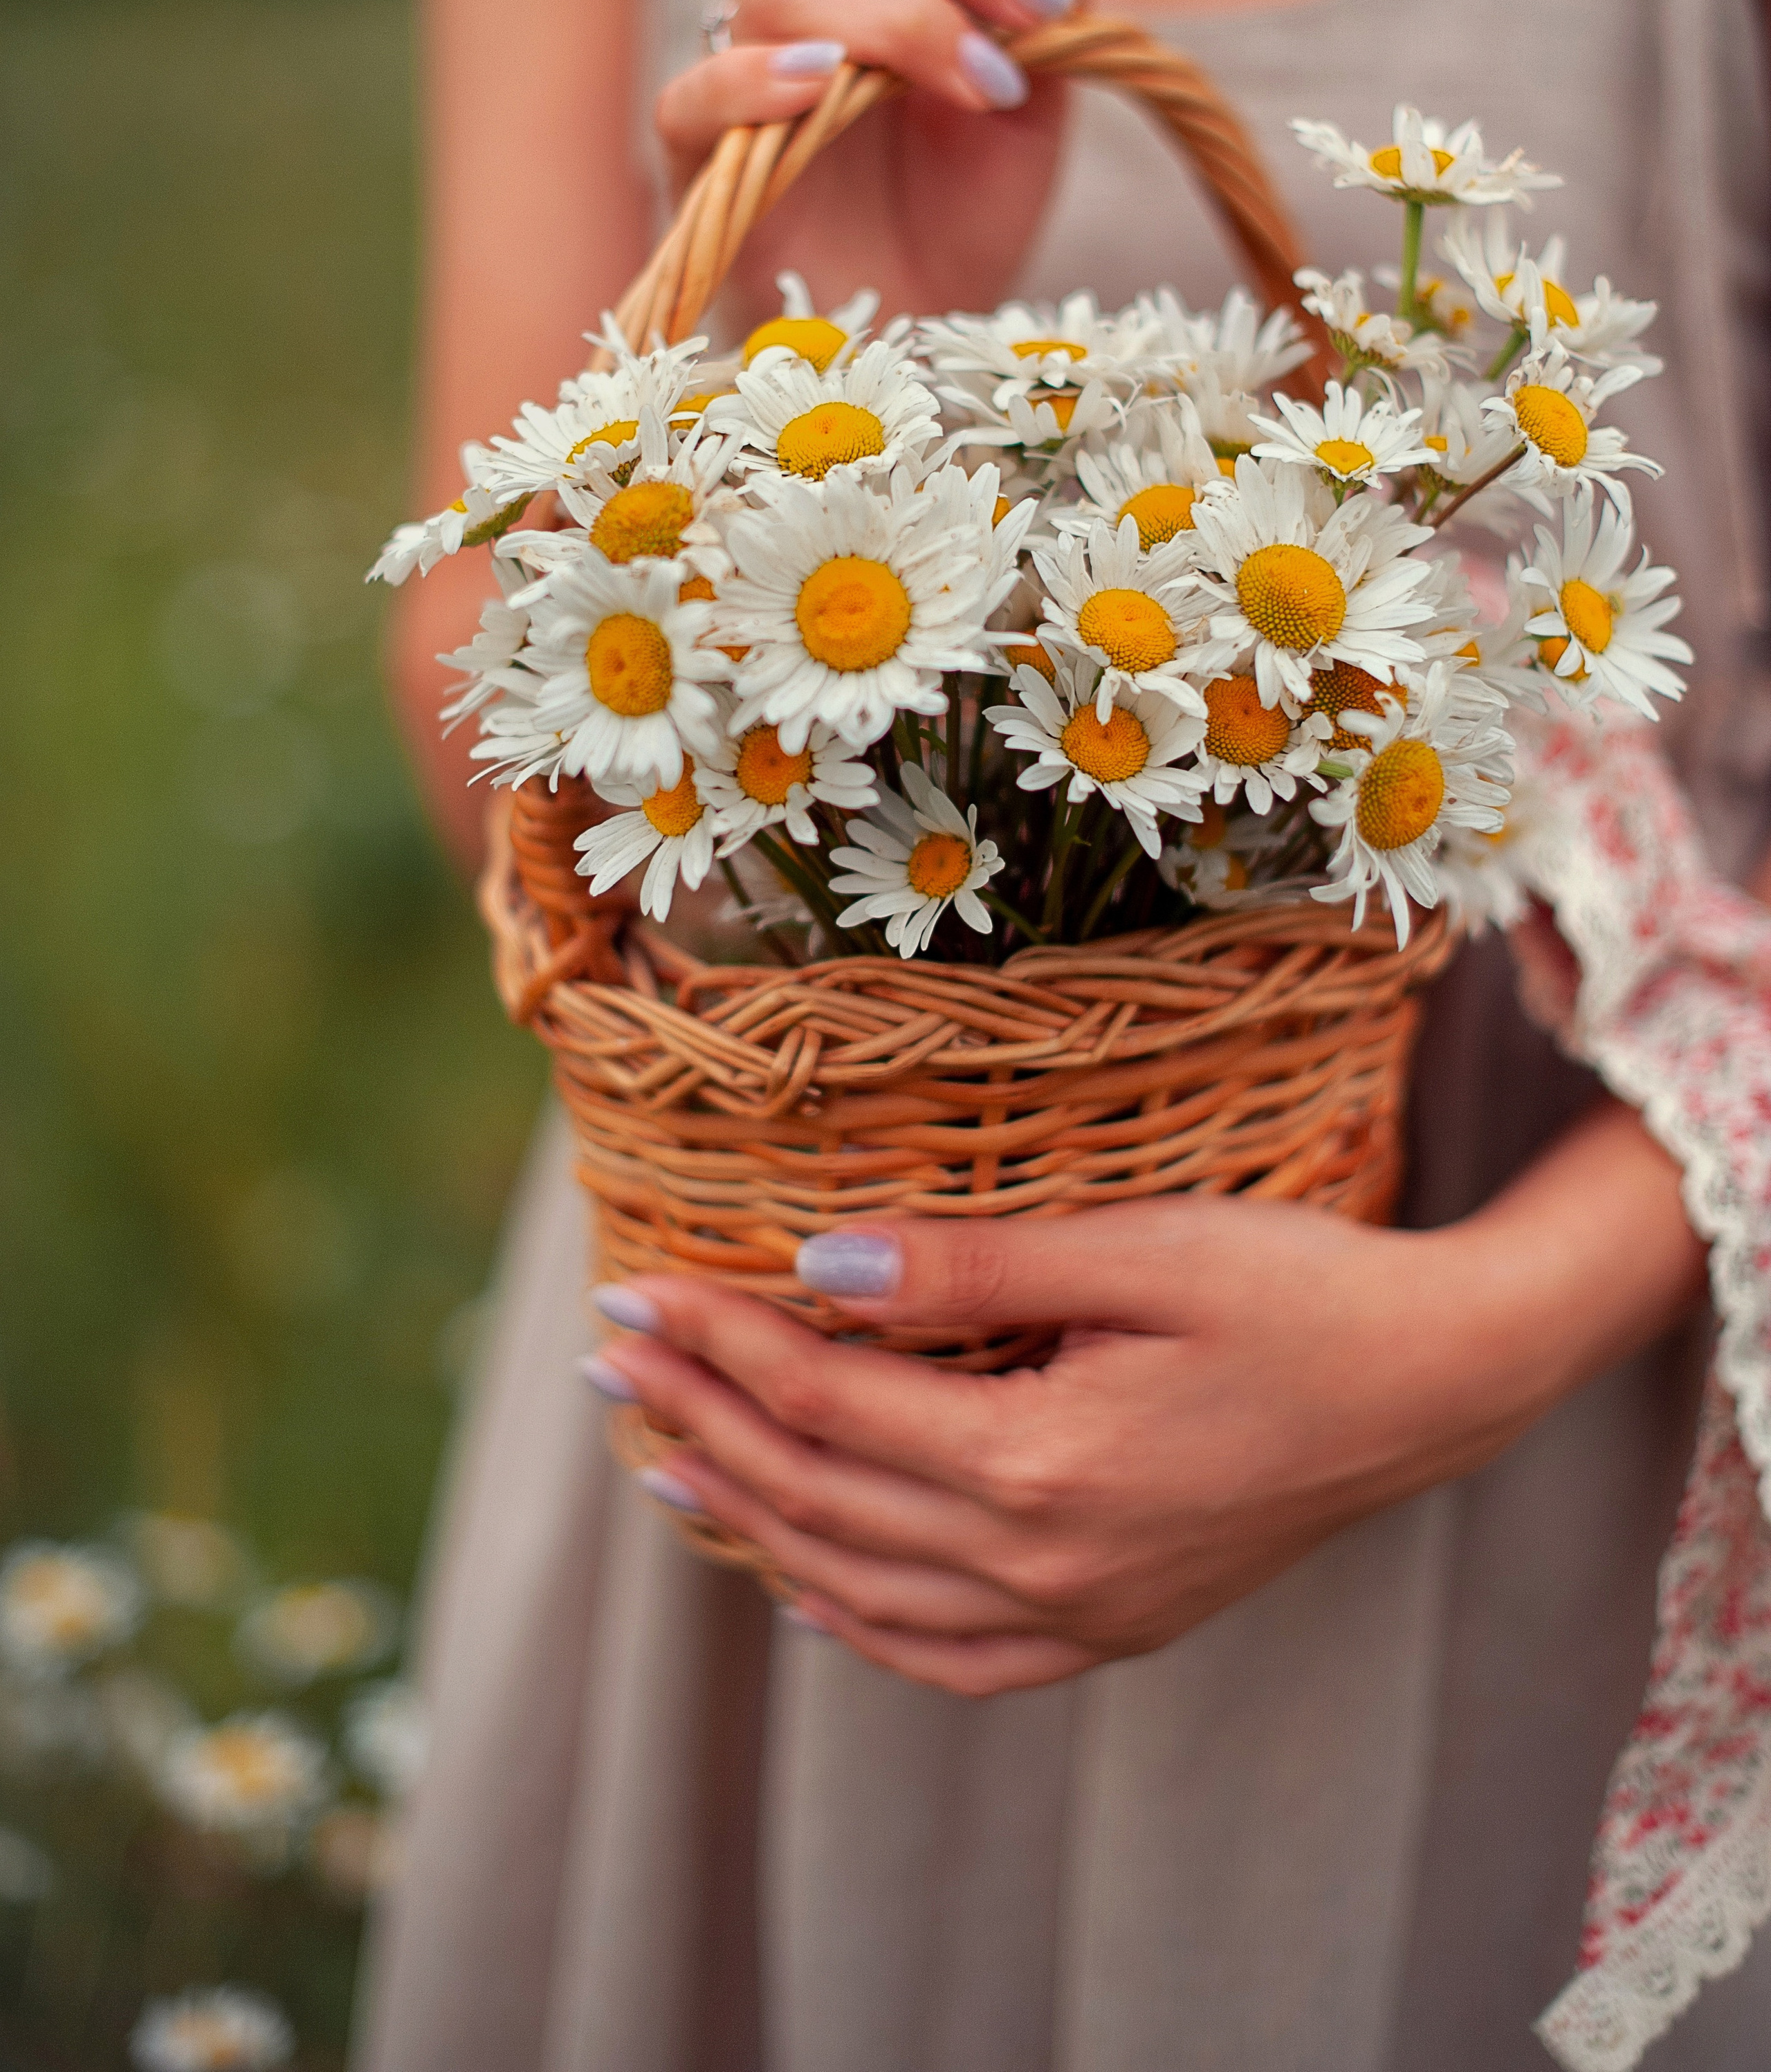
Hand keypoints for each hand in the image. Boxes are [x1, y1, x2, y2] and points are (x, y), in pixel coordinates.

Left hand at [589, 1102, 1702, 1694]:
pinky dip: (864, 1624)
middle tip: (609, 1360)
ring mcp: (1086, 1611)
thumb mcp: (1141, 1246)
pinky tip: (810, 1590)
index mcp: (1041, 1462)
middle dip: (700, 1423)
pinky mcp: (1122, 1623)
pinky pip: (958, 1658)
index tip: (632, 1295)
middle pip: (821, 1500)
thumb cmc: (1299, 1290)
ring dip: (752, 1522)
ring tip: (665, 1461)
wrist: (1440, 1379)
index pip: (825, 1404)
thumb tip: (823, 1259)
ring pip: (866, 1587)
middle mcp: (1048, 1562)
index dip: (717, 1345)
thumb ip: (976, 1261)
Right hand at [653, 0, 1085, 319]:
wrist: (917, 335)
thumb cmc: (960, 209)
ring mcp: (734, 75)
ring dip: (900, 16)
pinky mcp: (699, 163)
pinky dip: (757, 79)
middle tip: (1037, 6)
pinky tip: (829, 89)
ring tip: (987, 87)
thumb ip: (1048, 5)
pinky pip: (693, 95)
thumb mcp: (1036, 97)